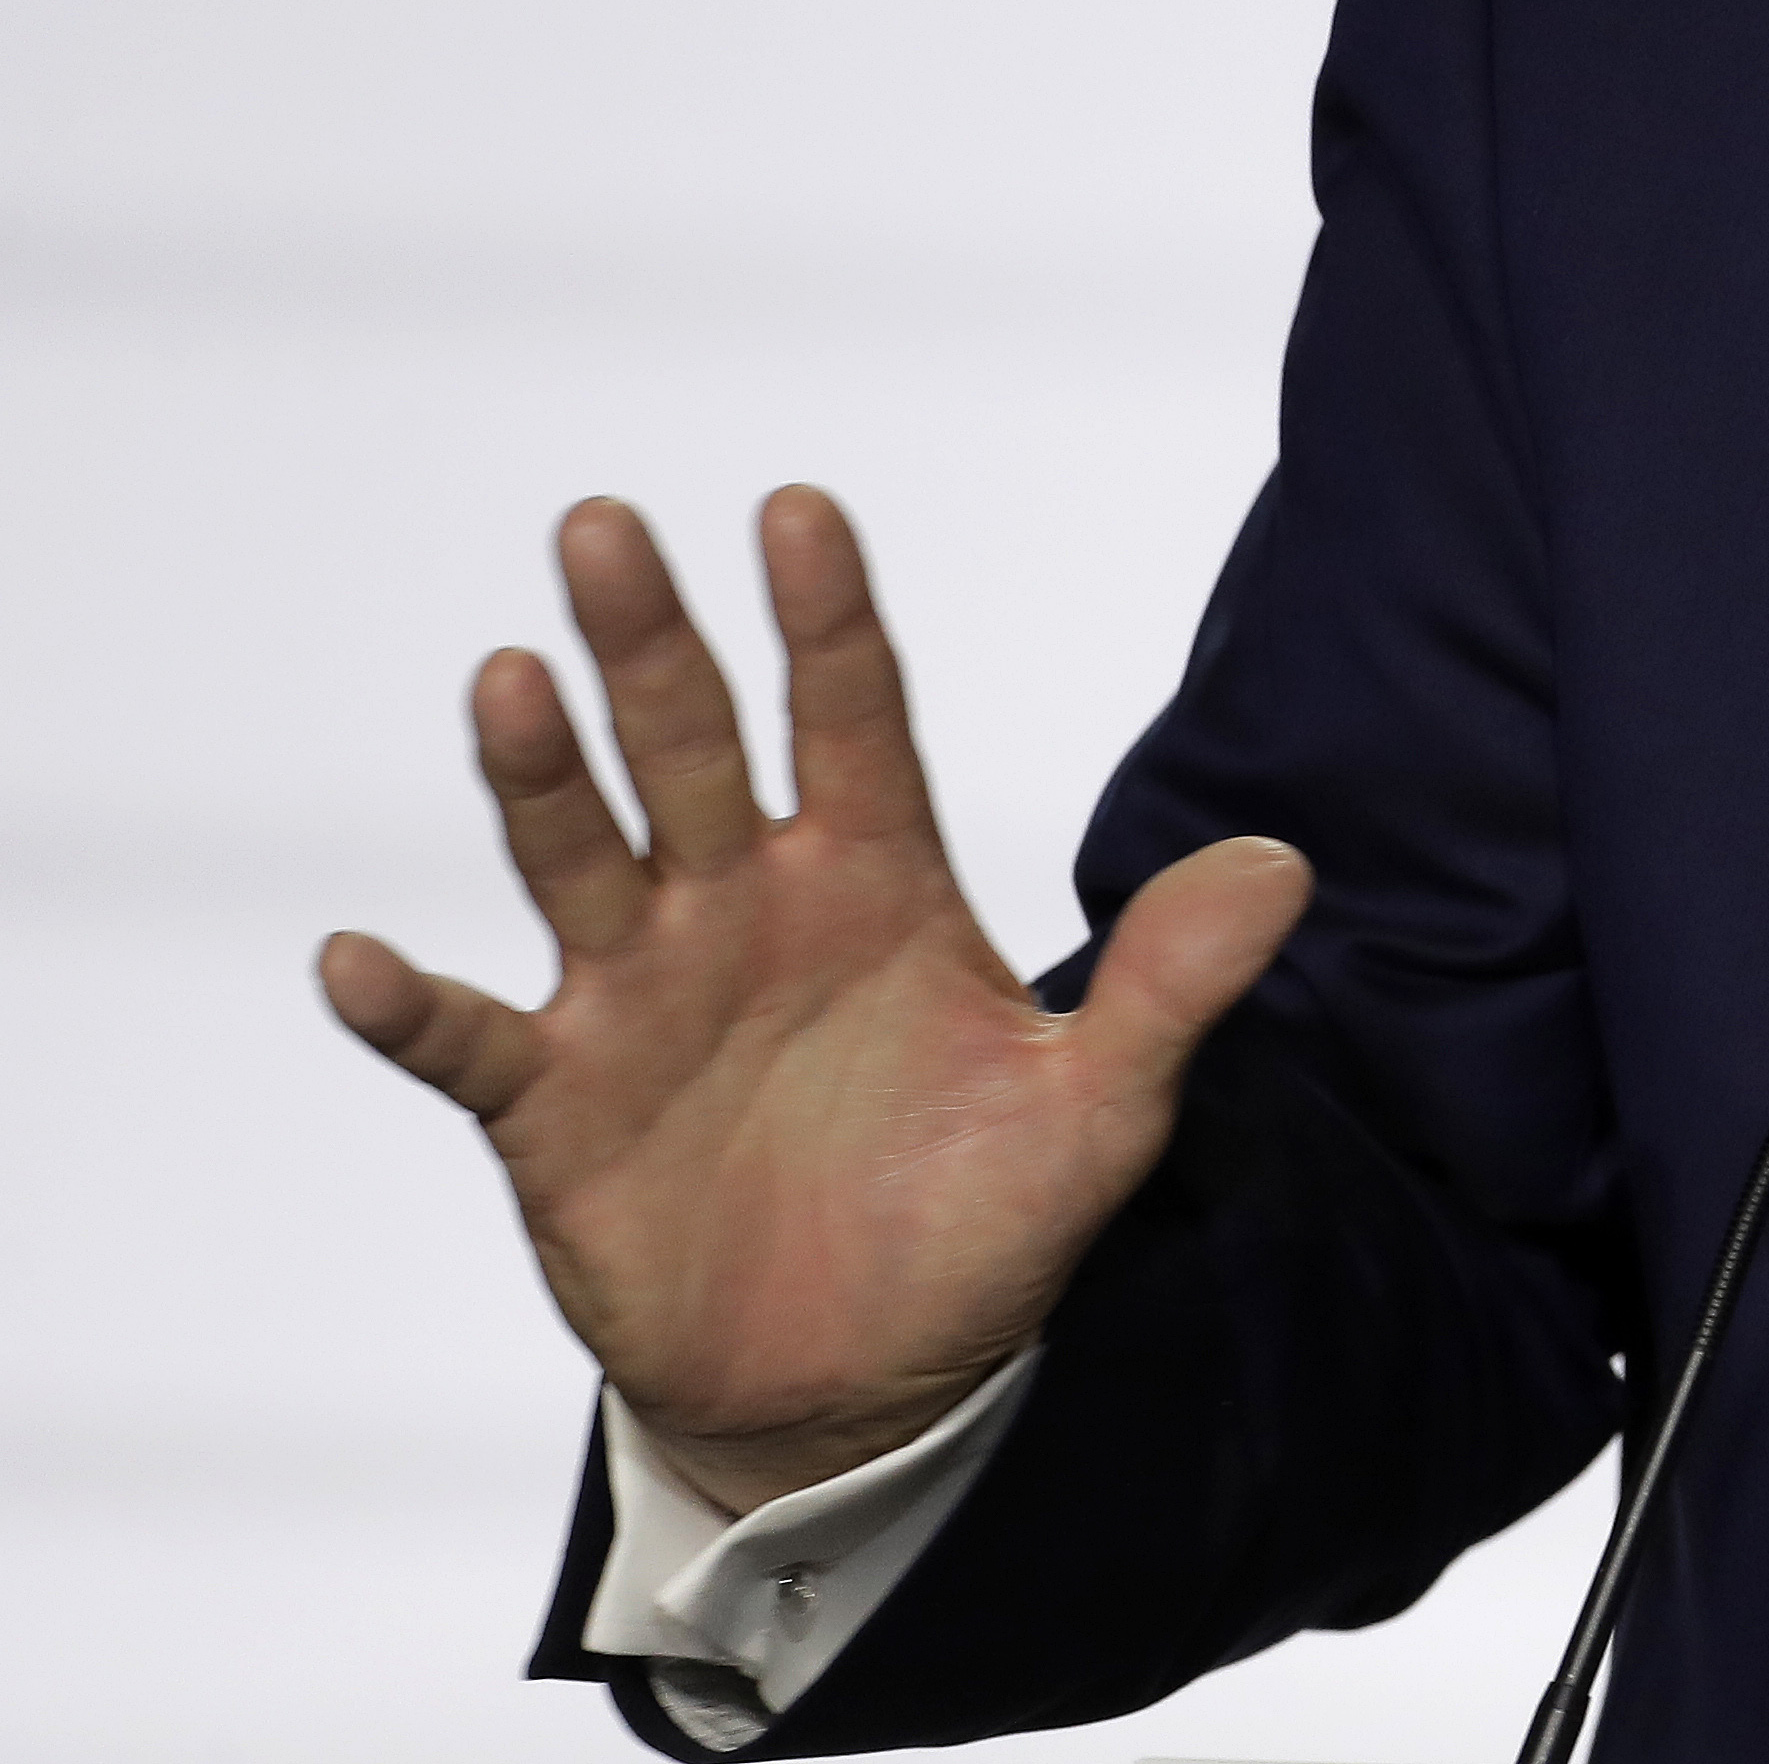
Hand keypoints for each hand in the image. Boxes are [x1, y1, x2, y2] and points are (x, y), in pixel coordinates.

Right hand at [318, 488, 1308, 1510]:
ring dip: (539, 774)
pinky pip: (468, 1042)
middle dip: (651, 642)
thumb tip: (1284, 866)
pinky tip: (358, 962)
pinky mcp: (555, 1106)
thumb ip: (1172, 986)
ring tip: (509, 678)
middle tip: (607, 523)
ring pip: (579, 854)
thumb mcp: (1098, 1113)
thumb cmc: (978, 1223)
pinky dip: (408, 1008)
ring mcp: (639, 997)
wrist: (863, 1385)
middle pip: (691, 746)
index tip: (801, 508)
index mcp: (876, 881)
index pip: (855, 717)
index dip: (829, 618)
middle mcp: (746, 907)